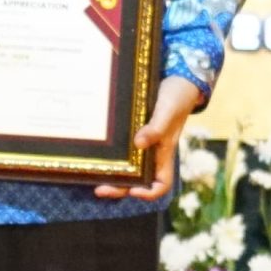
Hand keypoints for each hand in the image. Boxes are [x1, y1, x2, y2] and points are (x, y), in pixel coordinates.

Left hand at [98, 76, 204, 200]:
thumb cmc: (177, 97)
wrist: (177, 78)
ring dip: (112, 174)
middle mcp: (153, 152)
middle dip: (120, 188)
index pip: (161, 184)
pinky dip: (111, 155)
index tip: (133, 191)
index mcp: (165, 153)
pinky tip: (97, 153)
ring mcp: (142, 143)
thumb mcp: (167, 111)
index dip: (148, 193)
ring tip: (93, 175)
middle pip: (138, 180)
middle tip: (100, 189)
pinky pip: (122, 149)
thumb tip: (138, 144)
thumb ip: (156, 128)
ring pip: (128, 167)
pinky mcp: (133, 132)